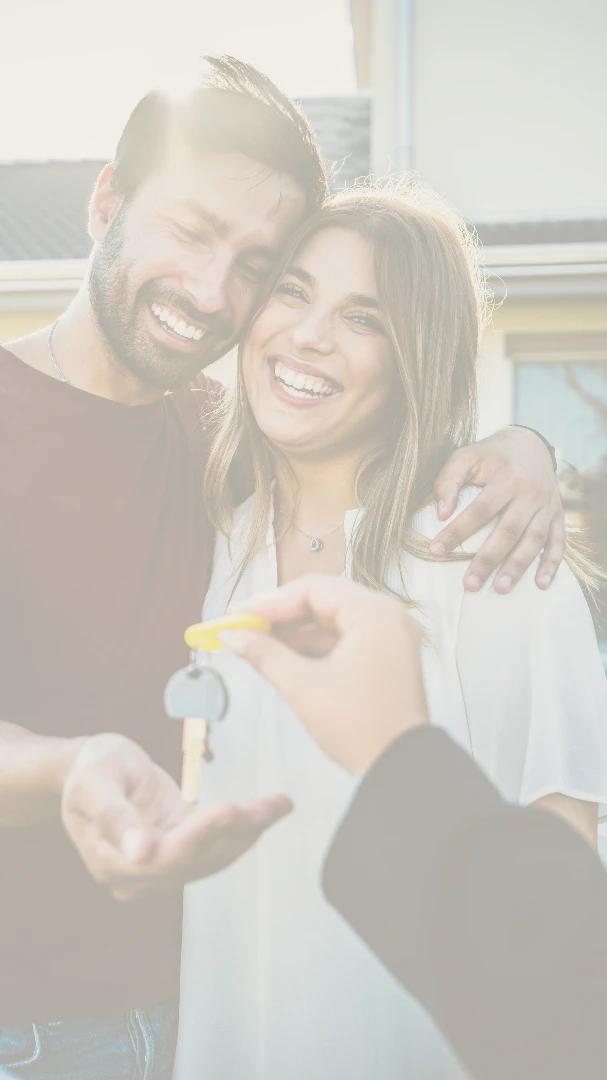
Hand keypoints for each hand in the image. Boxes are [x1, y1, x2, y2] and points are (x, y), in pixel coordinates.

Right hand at [61, 733, 290, 900]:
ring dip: (249, 830)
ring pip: (214, 854)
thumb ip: (113, 817)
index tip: (228, 811)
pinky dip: (246, 827)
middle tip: (268, 805)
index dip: (199, 836)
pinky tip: (271, 810)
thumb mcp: (94, 784)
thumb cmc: (90, 771)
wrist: (92, 769)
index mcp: (110, 862)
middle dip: (235, 831)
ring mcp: (163, 865)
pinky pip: (219, 844)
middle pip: (196, 858)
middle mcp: (138, 874)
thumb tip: (139, 853)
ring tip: (278, 804)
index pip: (163, 857)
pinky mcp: (182, 848)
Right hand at [221, 575, 428, 774]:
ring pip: (329, 622)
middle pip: (322, 601)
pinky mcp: (384, 657)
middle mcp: (387, 617)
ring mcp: (388, 637)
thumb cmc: (362, 729)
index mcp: (375, 614)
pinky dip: (312, 648)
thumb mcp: (303, 687)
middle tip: (240, 627)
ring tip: (252, 644)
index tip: (236, 615)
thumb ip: (264, 654)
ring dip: (293, 634)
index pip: (313, 589)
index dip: (268, 602)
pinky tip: (280, 657)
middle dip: (278, 617)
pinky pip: (342, 640)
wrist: (399, 770)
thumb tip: (231, 636)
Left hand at [432, 427, 563, 593]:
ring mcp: (548, 505)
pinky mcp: (558, 515)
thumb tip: (441, 514)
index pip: (480, 510)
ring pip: (534, 540)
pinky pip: (559, 542)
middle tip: (469, 584)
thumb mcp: (466, 455)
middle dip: (488, 559)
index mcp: (508, 476)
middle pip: (508, 530)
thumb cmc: (491, 455)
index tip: (436, 550)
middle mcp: (531, 492)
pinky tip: (541, 584)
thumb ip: (448, 480)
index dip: (458, 531)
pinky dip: (552, 564)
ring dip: (518, 566)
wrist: (530, 444)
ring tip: (500, 588)